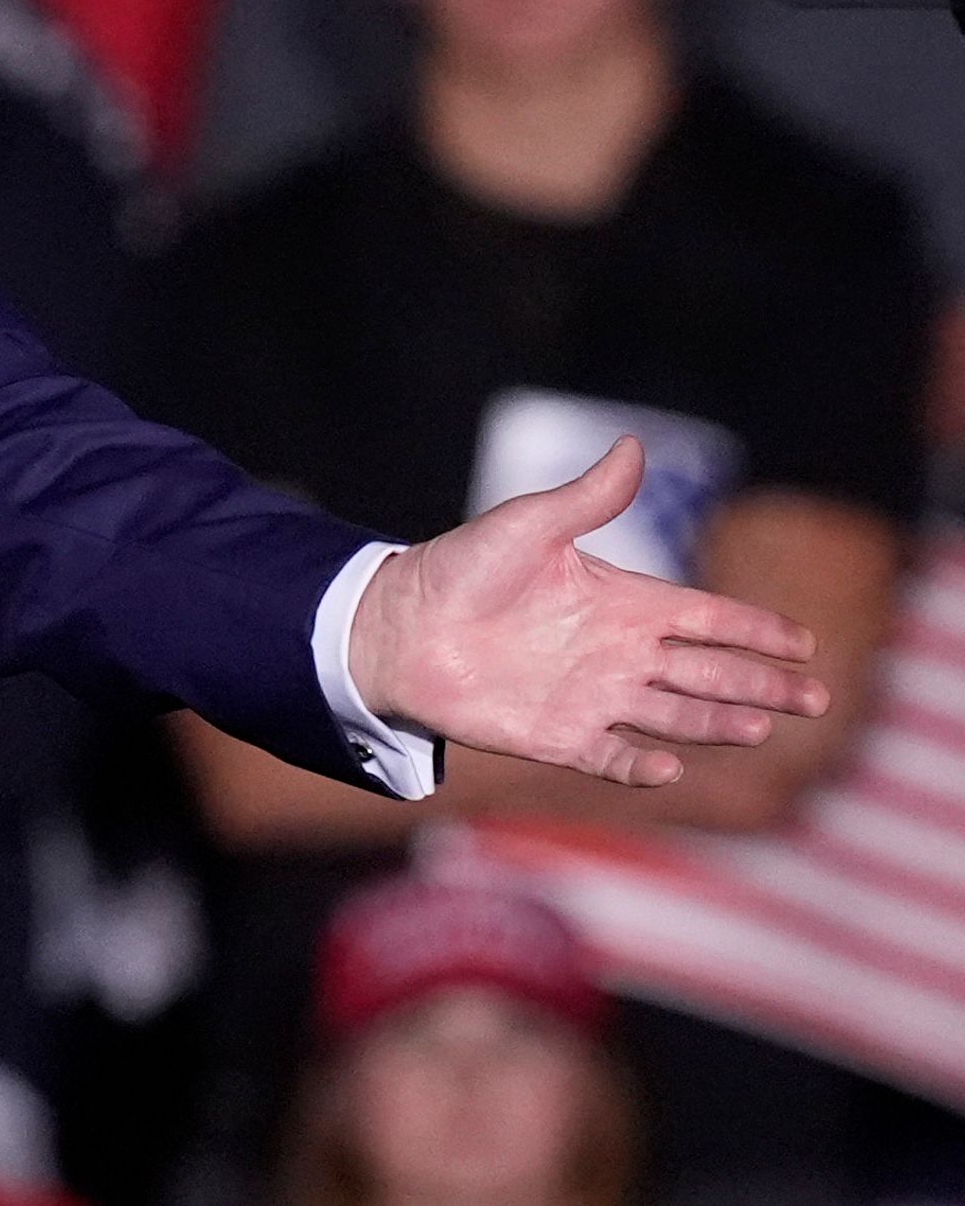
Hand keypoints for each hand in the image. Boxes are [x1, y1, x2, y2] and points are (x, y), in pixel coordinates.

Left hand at [350, 438, 827, 787]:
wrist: (396, 626)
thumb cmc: (460, 568)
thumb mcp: (529, 525)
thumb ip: (588, 498)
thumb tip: (634, 444)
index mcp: (620, 601)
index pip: (706, 617)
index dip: (754, 630)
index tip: (803, 642)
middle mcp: (616, 653)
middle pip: (707, 672)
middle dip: (761, 685)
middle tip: (814, 698)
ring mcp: (591, 697)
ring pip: (674, 715)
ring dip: (716, 723)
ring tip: (759, 728)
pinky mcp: (558, 736)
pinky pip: (613, 758)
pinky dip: (641, 766)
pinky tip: (671, 766)